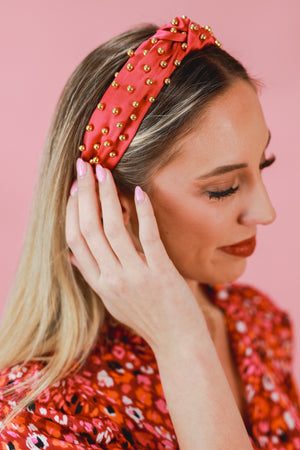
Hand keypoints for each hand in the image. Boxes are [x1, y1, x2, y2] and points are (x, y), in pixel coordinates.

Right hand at [65, 159, 206, 353]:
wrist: (178, 343)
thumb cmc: (148, 319)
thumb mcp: (113, 301)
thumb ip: (93, 277)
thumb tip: (71, 256)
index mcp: (99, 285)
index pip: (74, 241)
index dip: (70, 211)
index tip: (72, 189)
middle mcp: (112, 279)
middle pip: (88, 229)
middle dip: (82, 194)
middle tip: (82, 167)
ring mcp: (136, 276)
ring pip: (112, 228)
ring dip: (106, 196)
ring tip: (103, 171)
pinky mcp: (161, 272)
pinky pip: (147, 237)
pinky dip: (142, 212)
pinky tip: (138, 192)